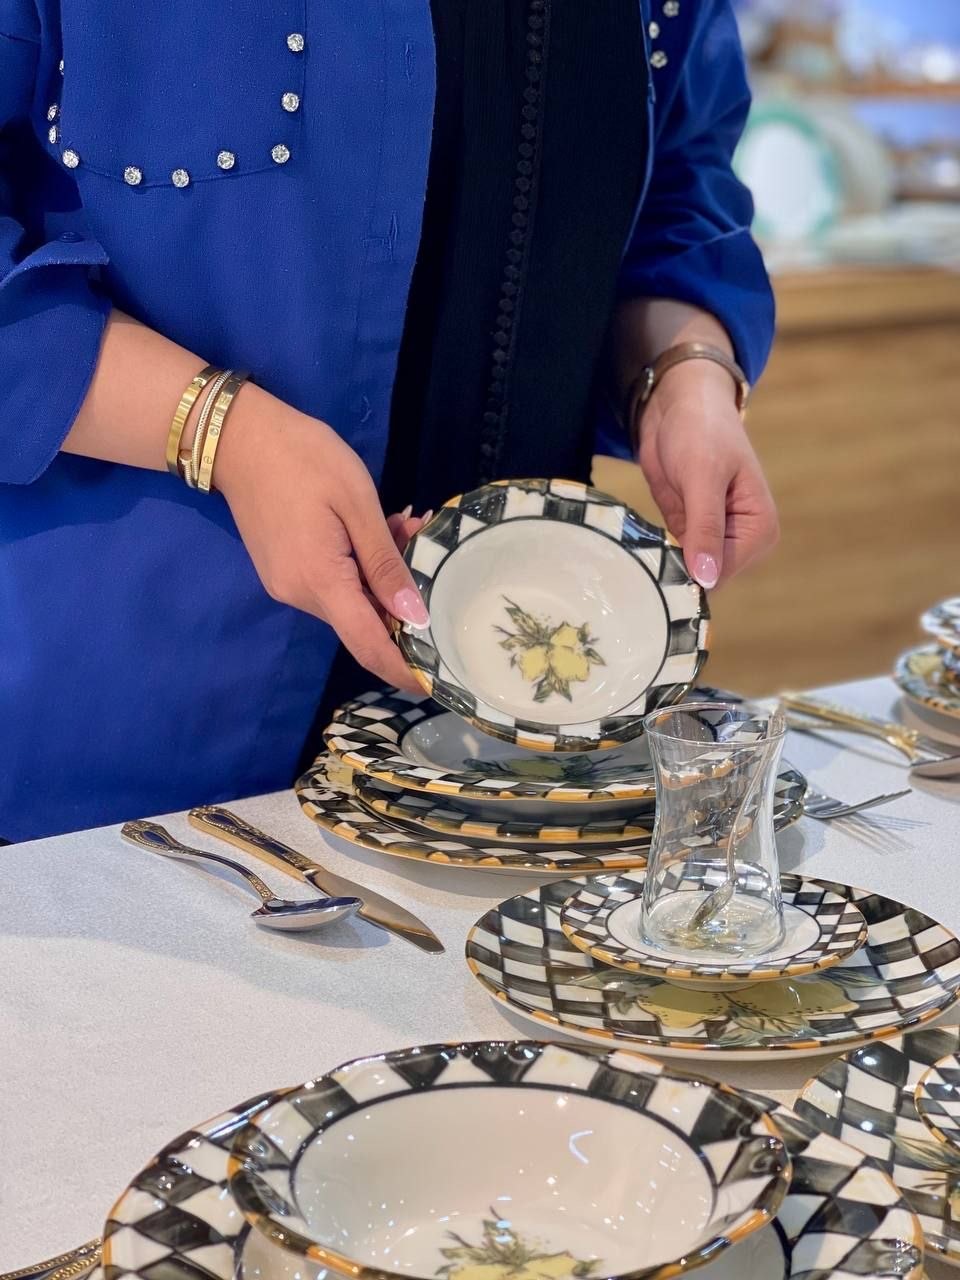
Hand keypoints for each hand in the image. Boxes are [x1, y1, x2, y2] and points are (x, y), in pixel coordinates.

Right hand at [215, 384, 428, 691]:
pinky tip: (380, 530)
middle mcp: (300, 596)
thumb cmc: (304, 458)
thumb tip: (416, 616)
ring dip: (385, 577)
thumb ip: (386, 564)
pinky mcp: (285, 571)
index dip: (404, 669)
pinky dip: (362, 568)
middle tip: (429, 549)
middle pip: (364, 624)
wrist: (239, 437)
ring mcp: (288, 585)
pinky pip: (334, 585)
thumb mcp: (357, 504)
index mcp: (321, 582)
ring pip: (352, 602)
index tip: (438, 681)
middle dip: (404, 602)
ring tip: (406, 527)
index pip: (369, 646)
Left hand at [636, 362, 778, 587]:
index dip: (690, 574)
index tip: (658, 565)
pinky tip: (640, 542)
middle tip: (646, 553)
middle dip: (675, 569)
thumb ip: (705, 528)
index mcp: (760, 530)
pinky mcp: (689, 531)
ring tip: (641, 547)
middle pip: (705, 578)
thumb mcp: (702, 477)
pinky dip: (655, 551)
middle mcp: (742, 540)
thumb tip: (707, 579)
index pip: (723, 574)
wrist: (678, 404)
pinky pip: (671, 557)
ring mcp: (714, 538)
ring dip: (661, 562)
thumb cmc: (701, 430)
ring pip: (686, 571)